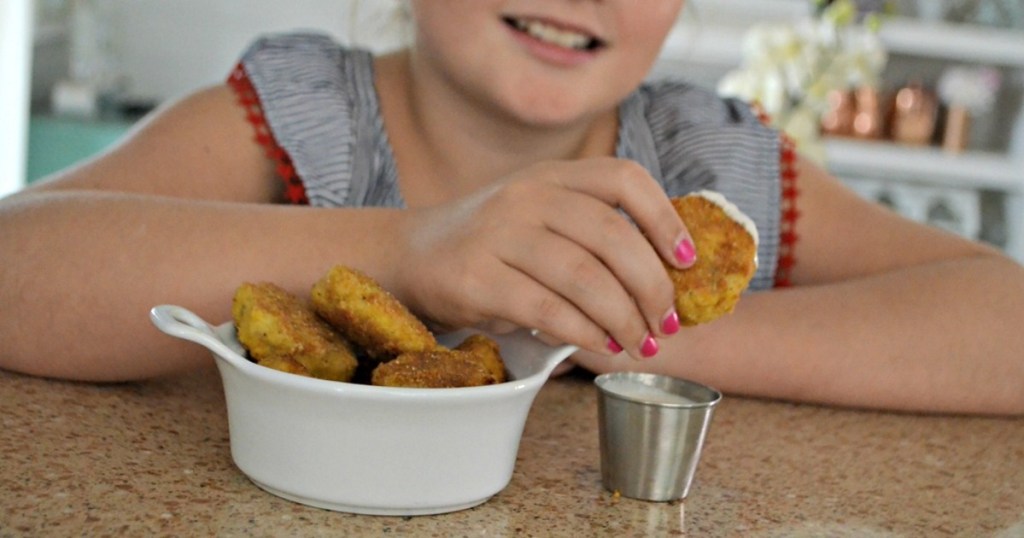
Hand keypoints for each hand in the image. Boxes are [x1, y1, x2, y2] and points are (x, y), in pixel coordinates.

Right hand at [388, 158, 694, 360]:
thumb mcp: (537, 218)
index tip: (686, 260)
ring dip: (624, 317)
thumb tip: (666, 278)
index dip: (665, 218)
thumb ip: (588, 233)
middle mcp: (526, 196)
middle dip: (652, 285)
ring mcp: (497, 234)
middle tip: (666, 322)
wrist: (409, 256)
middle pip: (612, 235)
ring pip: (584, 276)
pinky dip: (584, 331)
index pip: (623, 178)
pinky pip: (546, 308)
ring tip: (639, 343)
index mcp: (550, 177)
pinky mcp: (475, 277)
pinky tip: (600, 344)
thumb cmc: (489, 245)